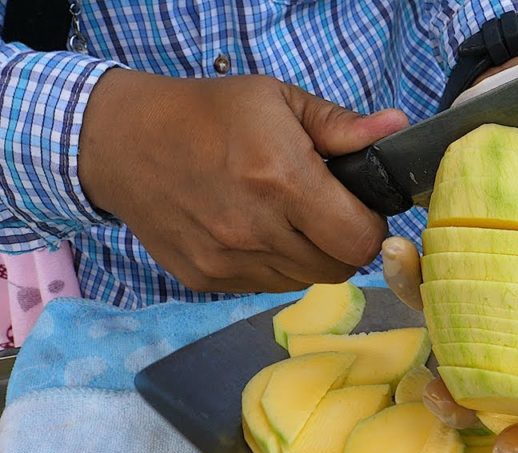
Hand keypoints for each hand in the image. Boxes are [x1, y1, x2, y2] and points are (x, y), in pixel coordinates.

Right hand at [78, 69, 408, 292]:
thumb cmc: (207, 113)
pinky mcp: (206, 280)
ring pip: (304, 281)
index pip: (359, 239)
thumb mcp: (276, 100)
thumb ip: (341, 125)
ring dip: (311, 256)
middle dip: (345, 244)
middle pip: (338, 269)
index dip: (370, 226)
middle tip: (328, 212)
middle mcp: (255, 229)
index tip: (360, 206)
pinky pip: (266, 286)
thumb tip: (396, 129)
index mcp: (281, 179)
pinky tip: (255, 231)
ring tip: (288, 218)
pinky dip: (275, 266)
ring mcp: (228, 261)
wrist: (121, 142)